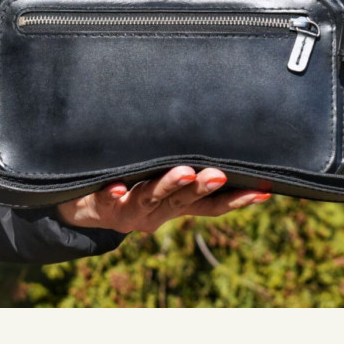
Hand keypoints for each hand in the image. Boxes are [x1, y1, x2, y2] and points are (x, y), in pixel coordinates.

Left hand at [56, 166, 270, 233]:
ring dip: (168, 186)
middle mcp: (156, 212)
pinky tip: (117, 188)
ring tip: (183, 172)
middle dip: (203, 187)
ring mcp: (129, 210)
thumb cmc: (127, 184)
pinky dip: (114, 194)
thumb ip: (184, 164)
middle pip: (184, 201)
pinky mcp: (100, 205)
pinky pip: (106, 199)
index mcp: (173, 206)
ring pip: (151, 197)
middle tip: (219, 174)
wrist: (79, 208)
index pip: (210, 206)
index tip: (264, 190)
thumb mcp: (157, 177)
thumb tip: (219, 131)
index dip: (237, 201)